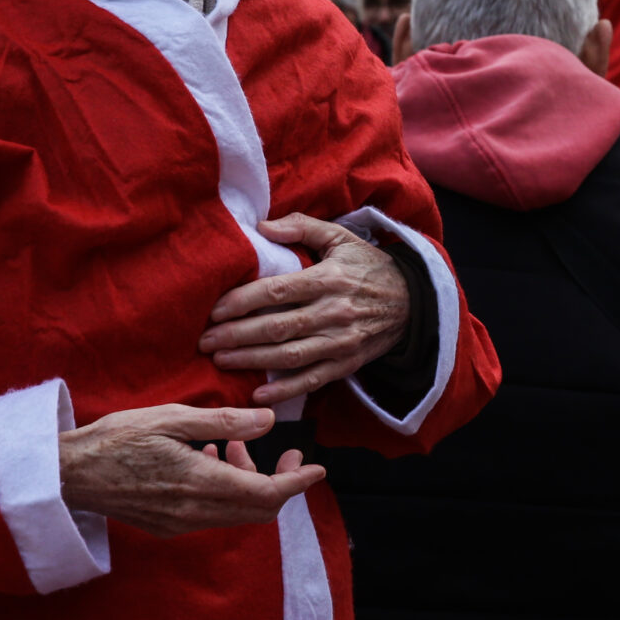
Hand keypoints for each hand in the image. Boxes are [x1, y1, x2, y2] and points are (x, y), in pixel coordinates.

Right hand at [56, 403, 322, 536]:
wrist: (67, 475)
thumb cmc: (115, 439)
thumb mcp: (172, 418)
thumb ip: (224, 422)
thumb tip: (268, 421)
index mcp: (201, 484)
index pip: (267, 494)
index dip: (297, 483)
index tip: (317, 468)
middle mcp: (194, 512)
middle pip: (258, 510)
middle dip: (281, 482)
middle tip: (285, 452)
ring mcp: (180, 524)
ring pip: (236, 512)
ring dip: (249, 482)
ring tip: (231, 444)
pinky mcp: (166, 526)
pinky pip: (212, 514)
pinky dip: (226, 490)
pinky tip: (208, 458)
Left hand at [199, 214, 411, 404]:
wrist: (413, 301)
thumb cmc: (369, 266)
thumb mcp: (341, 237)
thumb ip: (302, 227)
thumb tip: (261, 226)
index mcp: (328, 278)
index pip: (276, 291)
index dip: (242, 302)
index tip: (214, 310)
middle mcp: (333, 311)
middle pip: (277, 326)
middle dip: (236, 335)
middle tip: (205, 341)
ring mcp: (342, 340)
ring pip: (290, 355)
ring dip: (252, 360)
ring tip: (220, 360)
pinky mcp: (348, 363)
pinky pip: (313, 379)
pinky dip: (286, 389)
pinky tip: (259, 393)